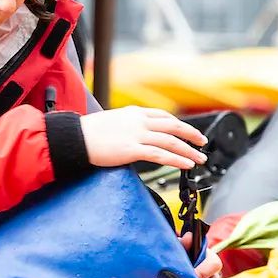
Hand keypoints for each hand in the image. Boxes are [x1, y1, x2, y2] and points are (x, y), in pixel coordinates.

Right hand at [79, 106, 208, 170]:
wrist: (75, 138)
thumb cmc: (88, 132)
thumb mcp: (112, 122)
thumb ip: (127, 126)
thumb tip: (134, 136)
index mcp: (134, 112)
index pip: (163, 116)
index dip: (179, 124)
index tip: (188, 131)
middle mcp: (139, 121)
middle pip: (173, 126)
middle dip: (191, 134)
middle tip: (203, 142)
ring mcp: (137, 134)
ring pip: (171, 141)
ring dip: (189, 150)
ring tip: (200, 159)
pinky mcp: (132, 149)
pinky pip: (161, 155)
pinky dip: (177, 160)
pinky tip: (186, 165)